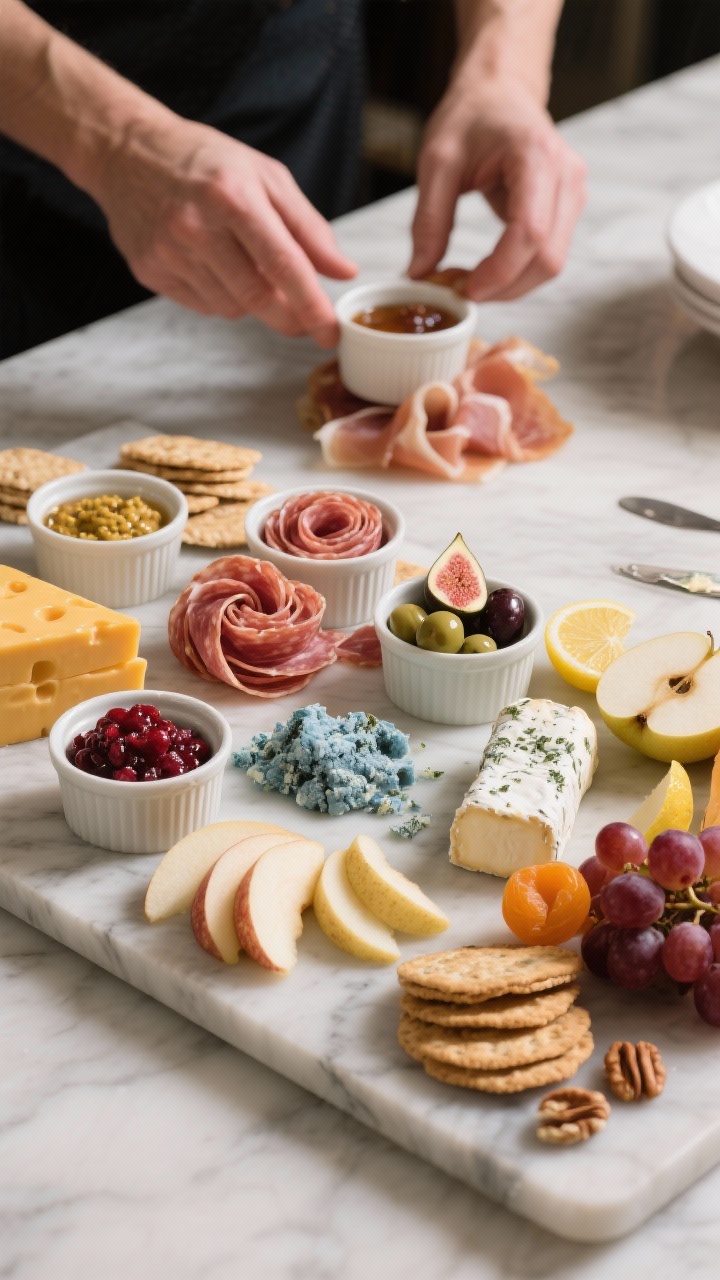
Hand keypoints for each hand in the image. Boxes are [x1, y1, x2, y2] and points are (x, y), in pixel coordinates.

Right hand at [89, 115, 357, 344]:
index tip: (330, 332)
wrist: (126, 151)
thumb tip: (343, 272)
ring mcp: (169, 252)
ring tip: (245, 265)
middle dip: (289, 318)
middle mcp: (196, 226)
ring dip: (252, 301)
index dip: (311, 305)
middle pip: (257, 297)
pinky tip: (214, 266)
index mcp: (232, 196)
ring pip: (232, 307)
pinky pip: (204, 306)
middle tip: (306, 323)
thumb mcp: (265, 176)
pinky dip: (222, 296)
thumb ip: (308, 227)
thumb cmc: (205, 161)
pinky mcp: (150, 270)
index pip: (282, 264)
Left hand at [407, 75, 586, 300]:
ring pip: (552, 264)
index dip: (499, 272)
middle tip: (460, 292)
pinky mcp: (568, 208)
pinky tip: (486, 271)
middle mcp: (566, 176)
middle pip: (547, 258)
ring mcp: (573, 193)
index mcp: (536, 155)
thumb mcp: (437, 162)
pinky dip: (517, 273)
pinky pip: (548, 255)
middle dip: (503, 287)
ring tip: (468, 281)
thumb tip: (419, 274)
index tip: (464, 290)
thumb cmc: (470, 116)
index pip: (529, 232)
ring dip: (510, 286)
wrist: (500, 91)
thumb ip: (429, 220)